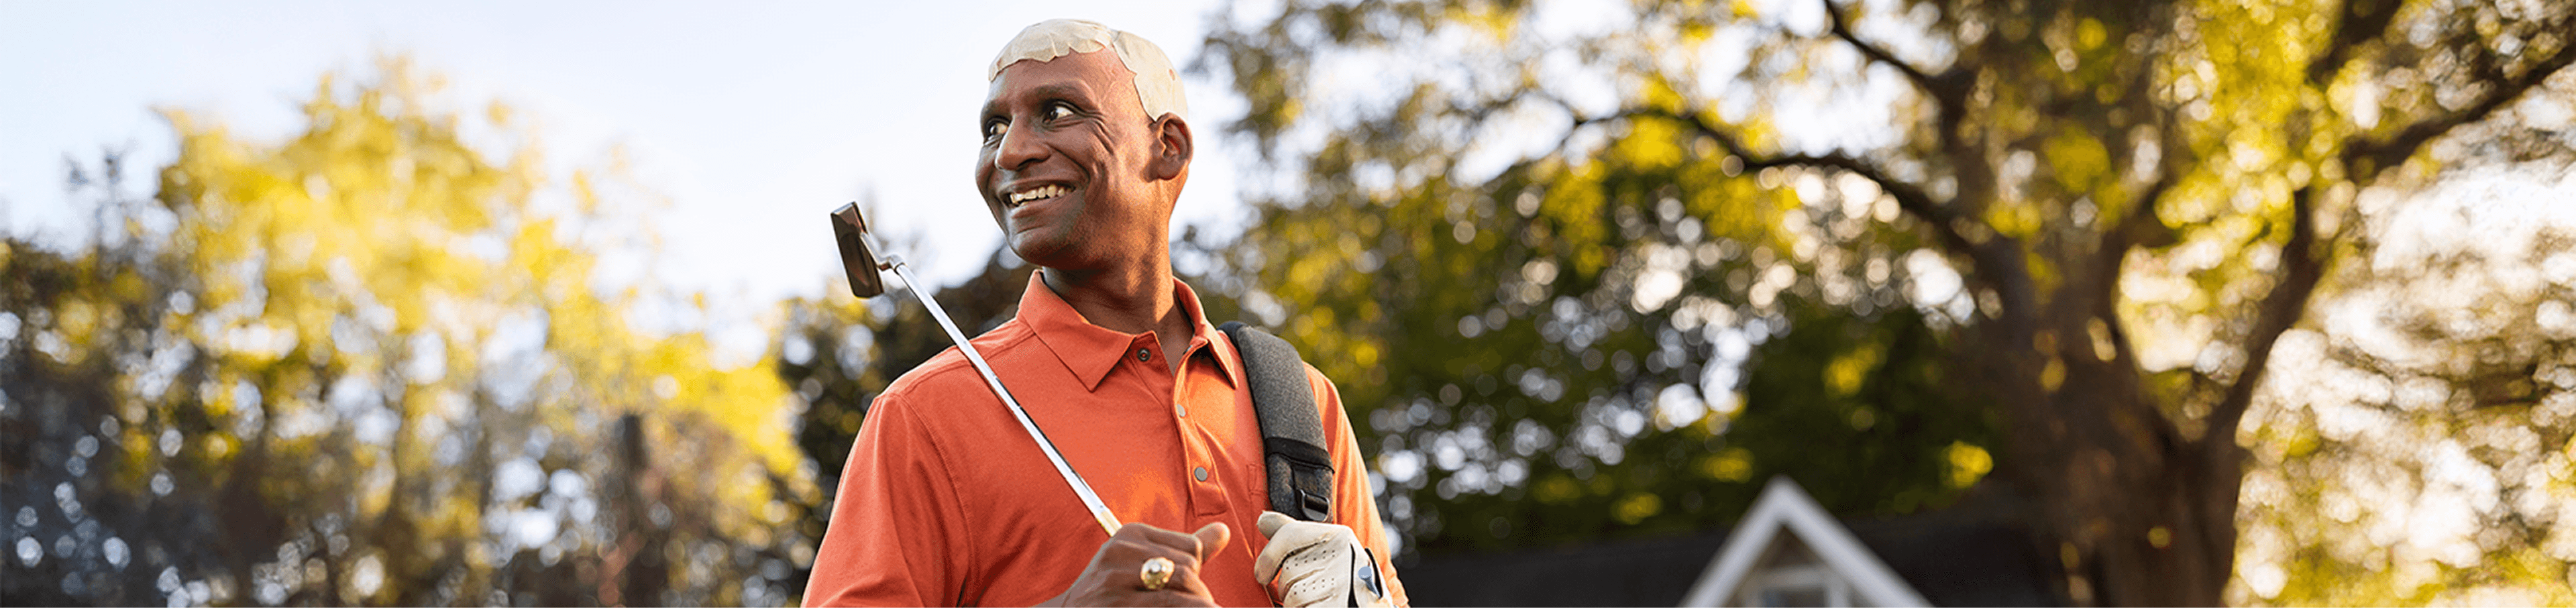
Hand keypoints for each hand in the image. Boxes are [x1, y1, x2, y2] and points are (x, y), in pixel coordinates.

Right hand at [1043, 522, 1230, 607]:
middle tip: (1193, 605)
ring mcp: (1116, 582)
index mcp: (1130, 535)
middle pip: (1189, 570)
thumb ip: (1184, 549)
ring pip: (1183, 591)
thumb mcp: (1141, 562)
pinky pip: (1170, 607)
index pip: (1191, 548)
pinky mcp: (1117, 606)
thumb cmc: (1112, 593)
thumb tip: (1224, 531)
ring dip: (1195, 606)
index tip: (1183, 588)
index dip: (1194, 573)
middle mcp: (1121, 553)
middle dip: (1197, 594)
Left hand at [1254, 511, 1391, 607]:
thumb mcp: (1327, 546)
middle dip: (1290, 585)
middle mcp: (1342, 555)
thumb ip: (1294, 533)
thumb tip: (1263, 519)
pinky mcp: (1336, 605)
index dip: (1268, 557)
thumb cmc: (1346, 576)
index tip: (1262, 574)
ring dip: (1297, 602)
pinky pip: (1300, 608)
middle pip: (1289, 570)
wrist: (1372, 606)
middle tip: (1312, 587)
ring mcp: (1341, 582)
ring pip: (1292, 595)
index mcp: (1338, 536)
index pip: (1289, 535)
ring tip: (1319, 598)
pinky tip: (1320, 605)